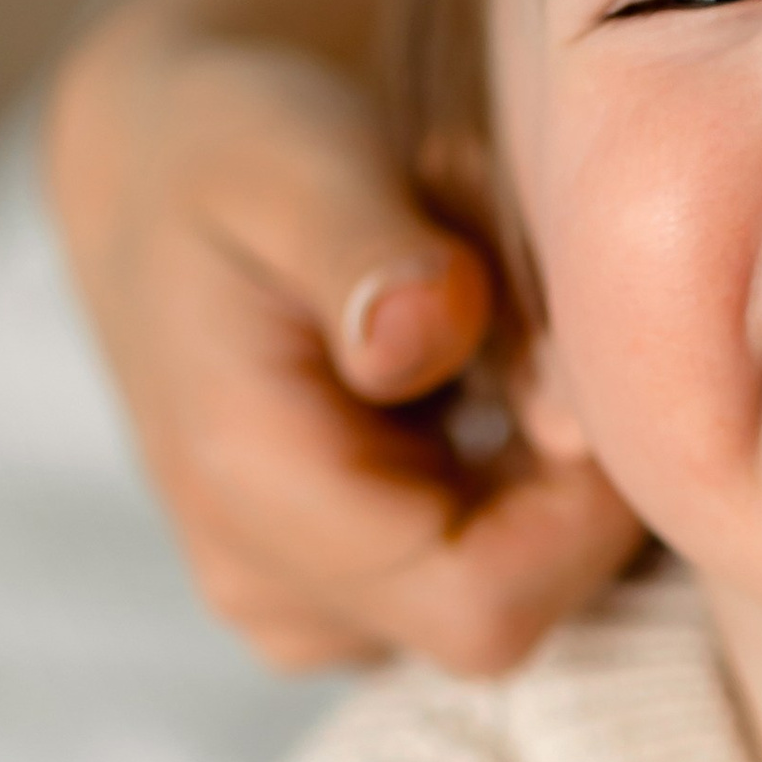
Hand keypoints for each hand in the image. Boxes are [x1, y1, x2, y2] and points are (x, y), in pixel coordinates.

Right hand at [44, 3, 642, 675]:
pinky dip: (510, 489)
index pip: (485, 598)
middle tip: (541, 325)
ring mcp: (298, 607)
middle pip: (506, 609)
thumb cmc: (237, 152)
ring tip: (489, 337)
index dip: (584, 511)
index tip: (597, 373)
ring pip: (501, 594)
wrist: (164, 176)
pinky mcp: (336, 595)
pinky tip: (475, 385)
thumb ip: (366, 252)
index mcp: (250, 492)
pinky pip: (473, 580)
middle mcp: (266, 584)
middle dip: (566, 481)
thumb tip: (420, 341)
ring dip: (538, 476)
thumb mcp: (298, 163)